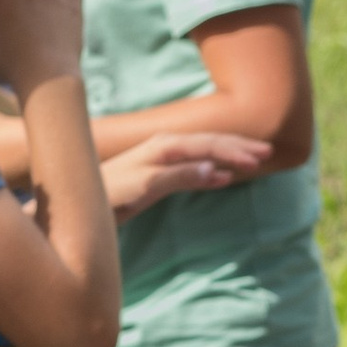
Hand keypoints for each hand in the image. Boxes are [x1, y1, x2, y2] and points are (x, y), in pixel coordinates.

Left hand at [102, 127, 272, 217]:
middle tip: (268, 152)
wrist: (79, 204)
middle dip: (238, 146)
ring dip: (229, 155)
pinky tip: (223, 177)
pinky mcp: (157, 175)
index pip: (209, 144)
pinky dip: (212, 169)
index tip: (260, 159)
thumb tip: (214, 168)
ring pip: (203, 152)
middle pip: (209, 142)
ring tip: (254, 160)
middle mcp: (164, 147)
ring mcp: (161, 160)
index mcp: (165, 146)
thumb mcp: (144, 186)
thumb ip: (178, 176)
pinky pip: (193, 166)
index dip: (235, 150)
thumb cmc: (109, 195)